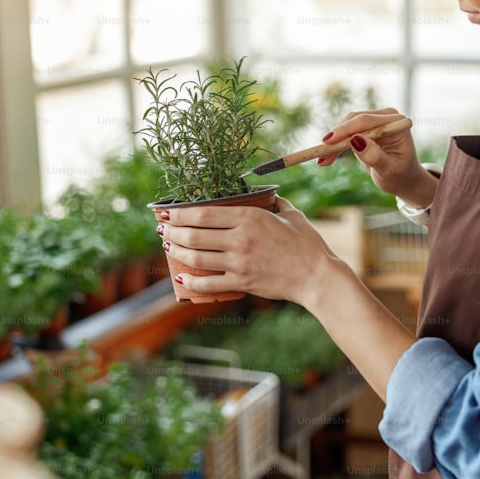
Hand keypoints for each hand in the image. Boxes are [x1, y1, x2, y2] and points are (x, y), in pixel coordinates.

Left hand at [156, 197, 340, 303]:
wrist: (317, 276)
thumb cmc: (307, 244)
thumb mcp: (291, 214)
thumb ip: (274, 202)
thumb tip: (266, 195)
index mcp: (250, 217)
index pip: (204, 213)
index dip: (180, 213)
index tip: (167, 212)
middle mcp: (240, 239)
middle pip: (195, 234)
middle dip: (173, 230)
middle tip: (162, 228)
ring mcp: (239, 262)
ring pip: (197, 257)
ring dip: (177, 251)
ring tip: (167, 245)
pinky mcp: (242, 282)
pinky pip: (209, 284)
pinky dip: (191, 281)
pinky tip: (181, 276)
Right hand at [318, 108, 436, 206]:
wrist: (404, 180)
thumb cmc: (400, 176)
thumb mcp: (388, 170)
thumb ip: (374, 156)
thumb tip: (355, 141)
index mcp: (396, 123)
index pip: (366, 122)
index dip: (345, 130)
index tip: (327, 142)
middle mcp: (386, 117)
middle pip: (353, 121)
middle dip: (336, 138)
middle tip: (321, 156)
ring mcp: (375, 121)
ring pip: (346, 126)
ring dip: (333, 143)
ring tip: (322, 161)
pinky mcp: (365, 129)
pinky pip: (345, 134)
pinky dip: (335, 146)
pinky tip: (326, 159)